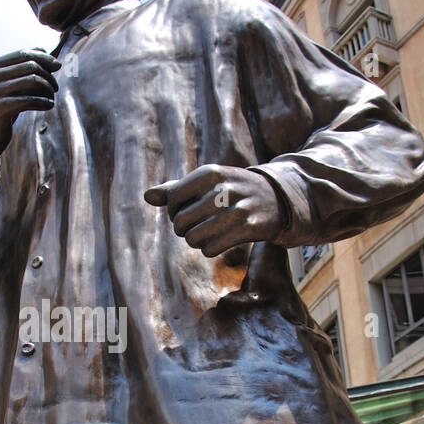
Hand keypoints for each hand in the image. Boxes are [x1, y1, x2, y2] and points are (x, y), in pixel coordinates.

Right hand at [0, 49, 60, 188]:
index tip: (58, 66)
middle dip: (47, 75)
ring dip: (47, 88)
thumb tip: (43, 49)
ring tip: (52, 97)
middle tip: (55, 87)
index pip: (23, 54)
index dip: (44, 58)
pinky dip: (43, 102)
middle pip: (30, 65)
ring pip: (31, 81)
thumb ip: (22, 68)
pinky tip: (49, 105)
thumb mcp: (9, 86)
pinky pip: (28, 100)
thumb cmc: (1, 109)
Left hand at [144, 165, 282, 256]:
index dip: (174, 211)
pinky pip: (211, 249)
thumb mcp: (207, 183)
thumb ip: (176, 189)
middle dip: (184, 229)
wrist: (276, 199)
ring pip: (194, 238)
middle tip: (197, 226)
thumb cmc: (232, 191)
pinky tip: (220, 241)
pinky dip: (210, 249)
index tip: (187, 211)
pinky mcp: (249, 227)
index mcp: (210, 173)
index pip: (173, 199)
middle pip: (181, 222)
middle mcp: (223, 188)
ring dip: (197, 241)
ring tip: (207, 234)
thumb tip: (147, 196)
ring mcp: (238, 208)